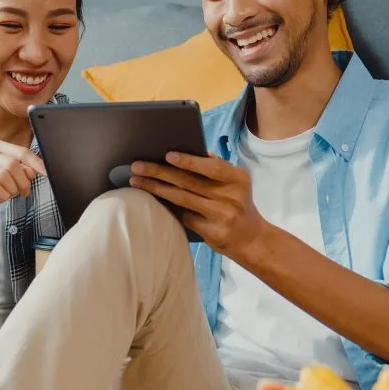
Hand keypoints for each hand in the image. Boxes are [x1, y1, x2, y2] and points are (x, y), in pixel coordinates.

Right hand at [0, 140, 45, 220]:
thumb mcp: (15, 176)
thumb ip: (25, 170)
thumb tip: (33, 170)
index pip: (21, 151)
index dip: (36, 163)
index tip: (48, 173)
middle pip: (12, 164)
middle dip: (23, 181)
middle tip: (25, 190)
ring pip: (3, 176)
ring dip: (12, 189)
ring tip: (11, 193)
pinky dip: (3, 195)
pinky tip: (2, 196)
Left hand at [129, 151, 265, 255]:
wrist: (251, 238)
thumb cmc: (237, 204)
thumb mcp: (235, 183)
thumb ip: (217, 167)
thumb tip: (193, 150)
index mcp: (237, 178)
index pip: (210, 167)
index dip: (188, 161)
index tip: (167, 155)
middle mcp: (231, 196)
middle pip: (189, 181)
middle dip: (160, 172)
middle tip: (137, 166)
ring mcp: (222, 215)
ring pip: (182, 198)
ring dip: (156, 188)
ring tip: (137, 181)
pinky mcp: (213, 232)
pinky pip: (184, 216)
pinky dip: (167, 207)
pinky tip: (151, 200)